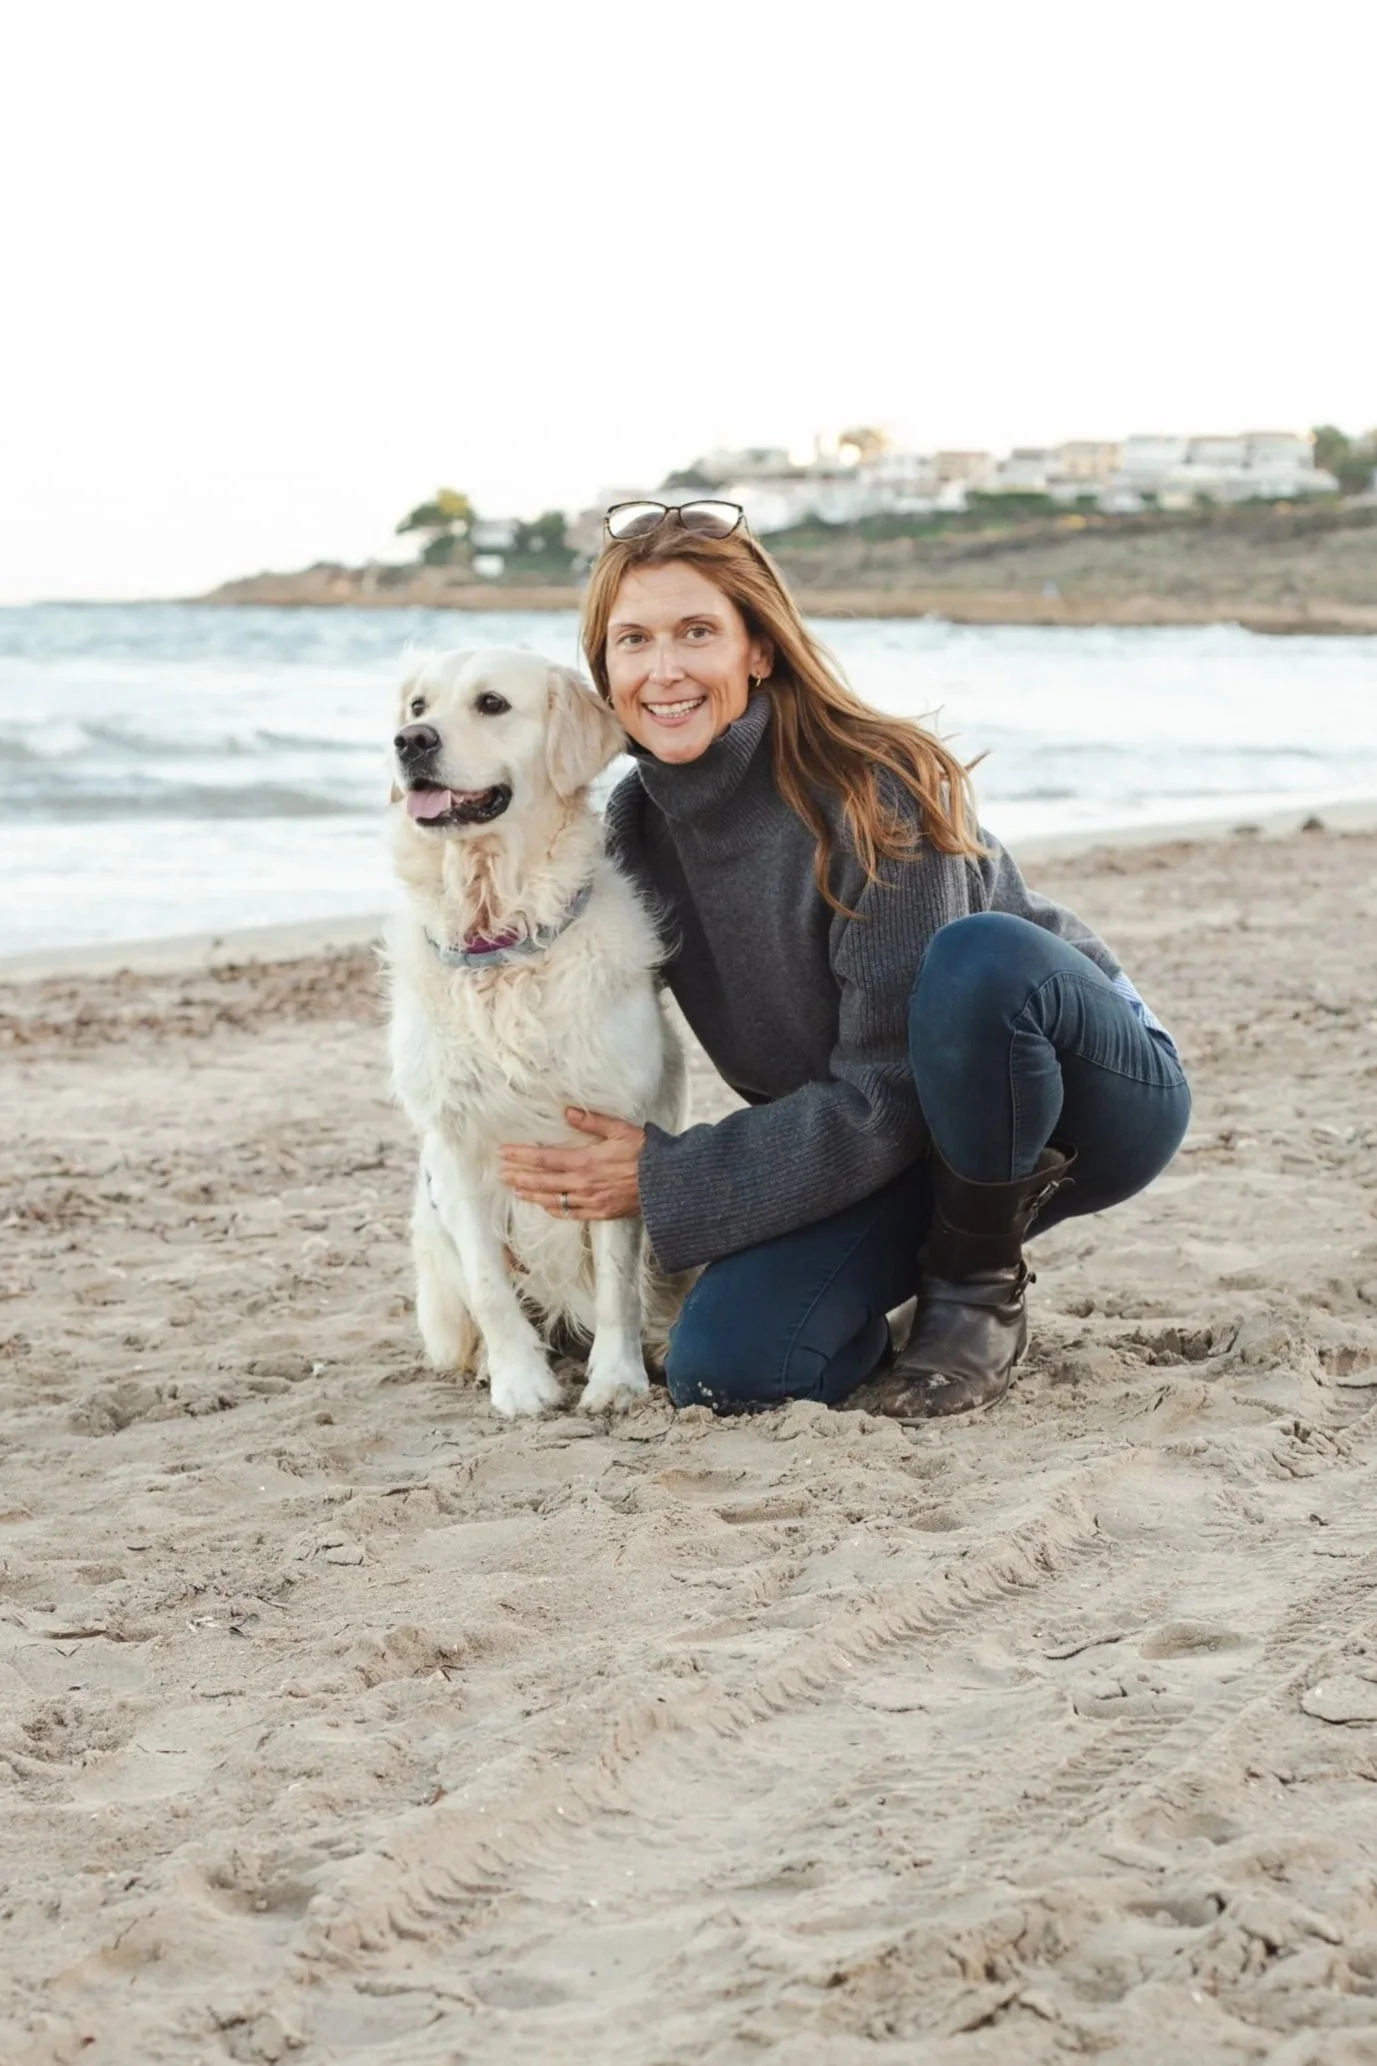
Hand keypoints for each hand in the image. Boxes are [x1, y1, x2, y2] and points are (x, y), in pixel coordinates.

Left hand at [500, 1108, 645, 1220]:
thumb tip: (567, 1111)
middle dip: (519, 1176)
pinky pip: (570, 1214)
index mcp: (584, 1161)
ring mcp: (589, 1201)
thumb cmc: (646, 1154)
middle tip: (500, 1173)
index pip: (543, 1158)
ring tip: (515, 1189)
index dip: (520, 1156)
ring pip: (551, 1199)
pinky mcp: (599, 1213)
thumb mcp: (621, 1130)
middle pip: (542, 1181)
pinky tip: (544, 1206)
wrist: (668, 1184)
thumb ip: (592, 1121)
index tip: (503, 1153)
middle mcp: (582, 1184)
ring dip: (530, 1194)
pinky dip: (553, 1210)